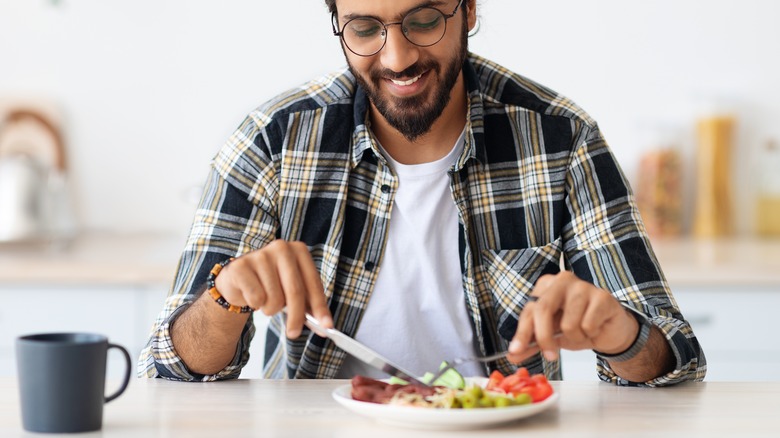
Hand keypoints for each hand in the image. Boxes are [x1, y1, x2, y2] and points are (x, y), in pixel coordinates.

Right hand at [214, 240, 332, 337]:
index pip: (313, 283)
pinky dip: (255, 304)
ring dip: (270, 309)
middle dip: (296, 317)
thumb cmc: (271, 285)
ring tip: (265, 301)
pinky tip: (251, 296)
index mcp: (299, 250)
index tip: (327, 326)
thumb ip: (309, 305)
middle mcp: (281, 248)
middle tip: (294, 334)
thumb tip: (325, 325)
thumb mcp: (292, 290)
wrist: (238, 280)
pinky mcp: (241, 266)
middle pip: (295, 291)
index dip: (320, 307)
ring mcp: (260, 255)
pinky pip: (256, 298)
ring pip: (274, 298)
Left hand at [507, 271, 638, 362]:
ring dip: (575, 337)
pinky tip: (596, 327)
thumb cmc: (579, 327)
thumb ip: (532, 343)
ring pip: (568, 323)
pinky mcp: (602, 296)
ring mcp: (583, 286)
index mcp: (546, 286)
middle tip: (550, 356)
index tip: (515, 352)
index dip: (521, 333)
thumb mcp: (552, 336)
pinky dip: (590, 334)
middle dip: (544, 337)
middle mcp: (562, 280)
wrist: (610, 330)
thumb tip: (512, 355)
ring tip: (583, 332)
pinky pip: (588, 325)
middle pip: (543, 309)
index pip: (529, 310)